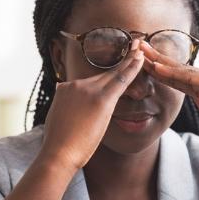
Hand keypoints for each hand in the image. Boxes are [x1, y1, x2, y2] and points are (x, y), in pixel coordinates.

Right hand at [39, 40, 144, 171]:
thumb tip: (65, 109)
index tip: (112, 65)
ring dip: (129, 62)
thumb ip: (64, 110)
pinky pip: (120, 79)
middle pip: (102, 73)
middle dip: (119, 60)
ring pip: (112, 74)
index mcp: (64, 90)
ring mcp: (87, 90)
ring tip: (140, 50)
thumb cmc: (58, 145)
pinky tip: (141, 59)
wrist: (58, 153)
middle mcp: (75, 85)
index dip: (102, 75)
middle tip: (133, 46)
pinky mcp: (100, 99)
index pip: (87, 82)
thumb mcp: (57, 121)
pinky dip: (132, 67)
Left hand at [140, 41, 198, 159]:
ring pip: (184, 71)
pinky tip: (158, 69)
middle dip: (160, 59)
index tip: (146, 63)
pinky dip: (173, 74)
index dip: (164, 70)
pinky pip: (191, 79)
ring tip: (143, 54)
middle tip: (139, 47)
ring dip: (162, 62)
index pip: (183, 77)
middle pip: (182, 69)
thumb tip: (198, 100)